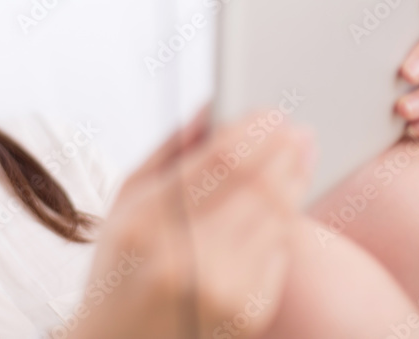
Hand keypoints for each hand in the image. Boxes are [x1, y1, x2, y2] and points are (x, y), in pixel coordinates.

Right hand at [66, 107, 314, 338]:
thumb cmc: (119, 268)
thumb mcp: (125, 205)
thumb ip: (169, 153)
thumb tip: (211, 105)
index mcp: (146, 222)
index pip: (218, 161)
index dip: (252, 131)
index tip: (270, 112)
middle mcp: (185, 256)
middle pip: (257, 187)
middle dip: (284, 152)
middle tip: (298, 130)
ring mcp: (220, 290)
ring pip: (277, 218)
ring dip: (294, 182)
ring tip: (299, 156)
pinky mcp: (248, 313)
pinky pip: (279, 254)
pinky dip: (285, 222)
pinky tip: (286, 199)